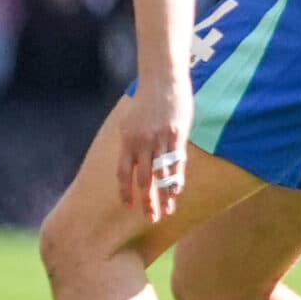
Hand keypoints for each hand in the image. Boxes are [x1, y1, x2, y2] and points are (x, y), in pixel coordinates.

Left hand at [120, 75, 193, 223]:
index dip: (125, 190)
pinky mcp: (176, 136)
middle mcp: (141, 142)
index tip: (128, 206)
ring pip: (161, 174)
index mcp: (127, 140)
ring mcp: (159, 140)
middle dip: (146, 201)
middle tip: (151, 218)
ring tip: (167, 212)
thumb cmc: (146, 103)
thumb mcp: (130, 123)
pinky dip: (176, 179)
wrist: (162, 81)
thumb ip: (131, 144)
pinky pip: (177, 163)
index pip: (123, 172)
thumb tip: (131, 164)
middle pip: (142, 179)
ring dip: (164, 195)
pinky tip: (177, 193)